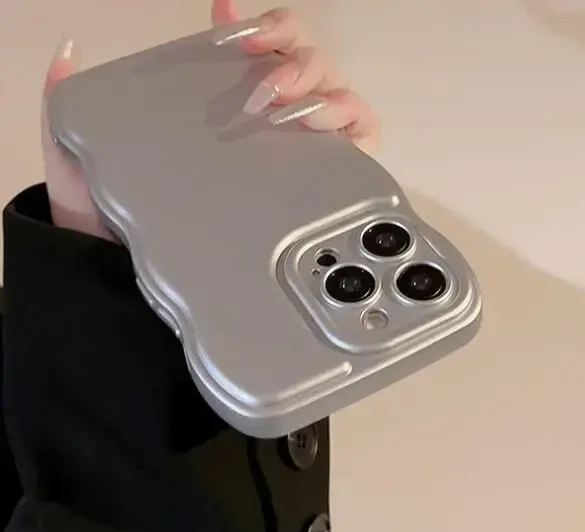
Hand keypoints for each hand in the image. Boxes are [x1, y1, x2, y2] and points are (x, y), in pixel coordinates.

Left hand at [43, 0, 380, 239]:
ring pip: (335, 94)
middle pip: (305, 67)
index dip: (257, 30)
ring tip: (287, 109)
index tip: (232, 25)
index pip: (255, 54)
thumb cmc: (118, 227)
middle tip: (261, 90)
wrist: (136, 283)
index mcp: (222, 113)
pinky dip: (352, 120)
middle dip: (291, 61)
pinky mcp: (327, 182)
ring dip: (318, 87)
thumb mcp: (85, 162)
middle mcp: (268, 128)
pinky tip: (321, 122)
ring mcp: (300, 154)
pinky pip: (360, 138)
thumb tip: (65, 54)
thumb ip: (71, 109)